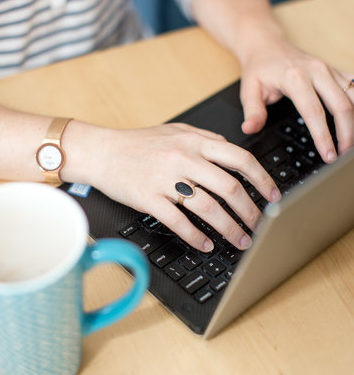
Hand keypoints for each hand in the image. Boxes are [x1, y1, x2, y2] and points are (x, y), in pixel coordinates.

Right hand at [89, 123, 280, 252]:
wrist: (101, 151)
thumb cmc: (138, 143)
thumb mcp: (176, 130)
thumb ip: (205, 139)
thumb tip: (232, 150)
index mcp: (194, 141)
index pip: (240, 158)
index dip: (262, 179)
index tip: (273, 196)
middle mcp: (184, 158)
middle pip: (229, 187)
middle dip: (250, 211)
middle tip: (259, 225)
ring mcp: (165, 178)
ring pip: (208, 207)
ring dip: (229, 228)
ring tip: (240, 241)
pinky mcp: (149, 198)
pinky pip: (178, 221)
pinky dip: (196, 236)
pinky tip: (206, 244)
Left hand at [238, 34, 353, 161]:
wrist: (266, 44)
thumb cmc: (259, 67)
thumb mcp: (248, 90)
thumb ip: (253, 111)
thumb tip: (250, 129)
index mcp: (295, 78)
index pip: (314, 112)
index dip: (323, 136)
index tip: (328, 155)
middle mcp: (316, 71)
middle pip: (342, 106)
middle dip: (347, 134)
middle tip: (343, 155)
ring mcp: (328, 69)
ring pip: (353, 96)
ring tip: (350, 143)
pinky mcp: (335, 70)